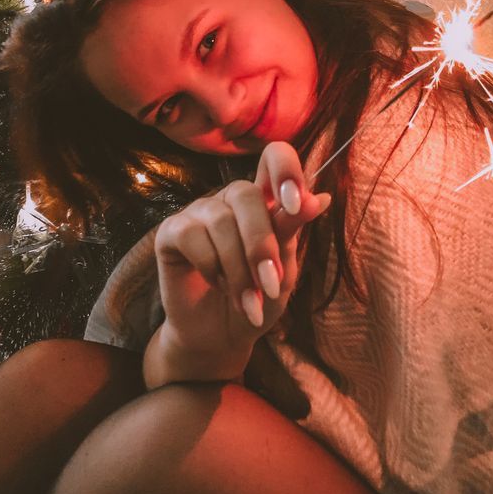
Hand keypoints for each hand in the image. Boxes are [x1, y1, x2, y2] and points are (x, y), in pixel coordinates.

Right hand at [152, 141, 329, 379]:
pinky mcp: (171, 232)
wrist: (223, 337)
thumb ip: (291, 231)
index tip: (297, 204)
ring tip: (248, 301)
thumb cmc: (259, 298)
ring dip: (239, 269)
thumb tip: (320, 199)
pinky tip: (218, 285)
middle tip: (271, 284)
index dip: (286, 170)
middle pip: (245, 193)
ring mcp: (199, 212)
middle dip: (261, 243)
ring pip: (220, 220)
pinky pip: (192, 236)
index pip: (274, 156)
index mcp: (265, 199)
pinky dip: (211, 267)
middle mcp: (231, 199)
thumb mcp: (283, 270)